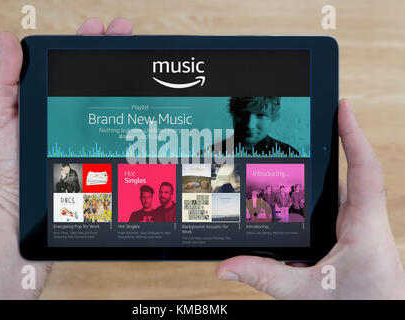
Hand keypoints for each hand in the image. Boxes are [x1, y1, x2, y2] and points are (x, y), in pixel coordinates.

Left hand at [0, 17, 132, 217]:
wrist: (28, 197)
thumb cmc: (11, 158)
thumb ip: (2, 80)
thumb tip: (8, 39)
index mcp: (49, 92)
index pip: (69, 60)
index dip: (84, 40)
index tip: (98, 27)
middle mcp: (71, 104)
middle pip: (95, 70)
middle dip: (111, 47)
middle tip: (125, 31)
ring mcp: (88, 123)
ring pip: (109, 93)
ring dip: (124, 72)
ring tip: (135, 54)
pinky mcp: (99, 142)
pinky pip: (116, 123)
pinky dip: (129, 109)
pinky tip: (139, 98)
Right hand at [216, 99, 404, 298]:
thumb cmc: (361, 308)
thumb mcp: (307, 294)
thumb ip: (264, 277)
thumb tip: (226, 266)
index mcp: (364, 229)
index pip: (364, 170)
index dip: (353, 135)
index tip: (343, 107)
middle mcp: (365, 224)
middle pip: (346, 176)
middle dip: (328, 151)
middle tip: (304, 130)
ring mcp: (360, 232)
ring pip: (339, 195)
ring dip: (318, 181)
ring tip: (291, 166)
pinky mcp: (353, 241)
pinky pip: (336, 212)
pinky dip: (316, 204)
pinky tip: (295, 208)